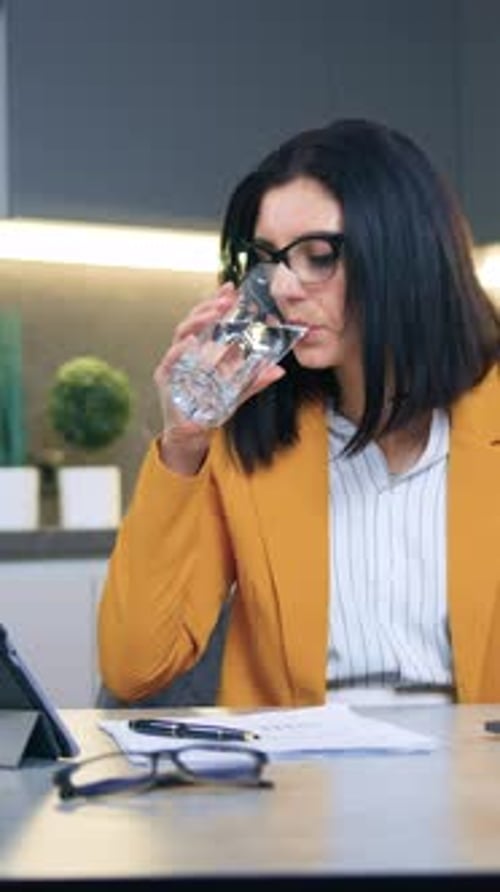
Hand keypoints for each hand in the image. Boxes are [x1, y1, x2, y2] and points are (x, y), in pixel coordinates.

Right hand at [154, 283, 284, 474]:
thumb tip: (279, 370)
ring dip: (197, 322)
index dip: (216, 302)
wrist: (191, 434)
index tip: (231, 288)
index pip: (207, 320)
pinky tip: (190, 343)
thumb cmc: (210, 409)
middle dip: (208, 307)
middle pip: (193, 321)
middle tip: (225, 300)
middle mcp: (185, 352)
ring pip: (181, 334)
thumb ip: (255, 380)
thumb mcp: (237, 393)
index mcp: (200, 350)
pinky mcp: (165, 378)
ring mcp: (173, 363)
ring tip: (213, 313)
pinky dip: (180, 350)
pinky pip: (170, 360)